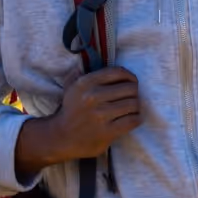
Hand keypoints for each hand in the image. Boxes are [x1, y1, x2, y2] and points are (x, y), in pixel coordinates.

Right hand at [15, 67, 140, 180]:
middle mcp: (93, 97)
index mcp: (86, 83)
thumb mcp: (71, 88)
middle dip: (134, 93)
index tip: (131, 82)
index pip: (118, 72)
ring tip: (131, 109)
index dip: (130, 76)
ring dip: (135, 107)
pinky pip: (133, 120)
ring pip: (134, 104)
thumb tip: (87, 59)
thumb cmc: (71, 110)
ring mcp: (101, 115)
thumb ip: (80, 73)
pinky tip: (131, 119)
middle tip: (130, 97)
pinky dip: (136, 119)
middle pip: (130, 88)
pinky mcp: (107, 131)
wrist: (61, 138)